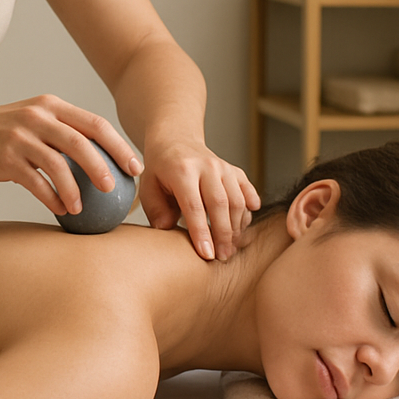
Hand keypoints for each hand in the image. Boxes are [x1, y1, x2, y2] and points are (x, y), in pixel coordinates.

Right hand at [0, 95, 142, 215]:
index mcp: (50, 105)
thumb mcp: (32, 121)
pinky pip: (36, 182)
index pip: (94, 123)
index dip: (119, 145)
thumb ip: (61, 132)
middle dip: (105, 165)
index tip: (134, 167)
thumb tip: (101, 159)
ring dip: (76, 189)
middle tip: (116, 188)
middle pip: (81, 141)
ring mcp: (21, 136)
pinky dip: (52, 198)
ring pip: (59, 164)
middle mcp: (38, 116)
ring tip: (84, 207)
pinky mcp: (5, 158)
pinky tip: (61, 210)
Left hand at [138, 141, 260, 260]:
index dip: (201, 232)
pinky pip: (247, 191)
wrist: (175, 141)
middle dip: (223, 234)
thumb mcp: (148, 187)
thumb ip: (156, 210)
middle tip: (222, 257)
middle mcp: (206, 166)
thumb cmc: (160, 170)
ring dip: (236, 227)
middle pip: (220, 204)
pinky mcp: (234, 170)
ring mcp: (223, 167)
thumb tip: (168, 229)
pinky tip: (244, 225)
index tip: (206, 255)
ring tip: (230, 248)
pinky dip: (249, 208)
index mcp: (182, 170)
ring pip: (237, 200)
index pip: (194, 205)